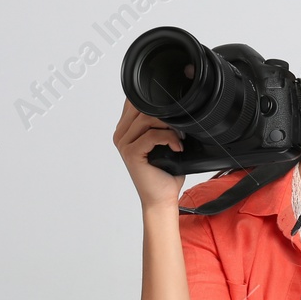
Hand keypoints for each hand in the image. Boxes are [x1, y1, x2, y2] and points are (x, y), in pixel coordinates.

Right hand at [113, 95, 188, 210]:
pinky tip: (177, 147)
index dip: (155, 102)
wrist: (161, 198)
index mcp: (126, 129)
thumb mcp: (163, 142)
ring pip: (147, 119)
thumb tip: (175, 108)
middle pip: (142, 107)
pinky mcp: (131, 152)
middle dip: (165, 115)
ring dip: (169, 127)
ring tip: (178, 139)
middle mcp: (121, 134)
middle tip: (179, 131)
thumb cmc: (164, 173)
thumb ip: (161, 123)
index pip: (136, 102)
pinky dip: (168, 138)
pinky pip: (152, 135)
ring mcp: (124, 143)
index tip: (173, 115)